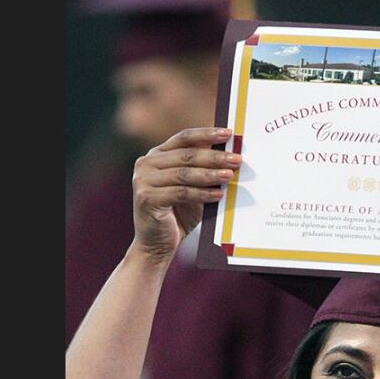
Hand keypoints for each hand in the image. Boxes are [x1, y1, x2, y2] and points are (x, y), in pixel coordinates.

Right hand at [129, 127, 241, 261]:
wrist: (156, 245)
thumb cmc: (178, 215)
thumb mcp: (192, 188)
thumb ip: (203, 171)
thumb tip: (231, 156)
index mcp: (156, 155)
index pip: (184, 138)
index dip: (206, 134)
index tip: (228, 133)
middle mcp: (146, 164)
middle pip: (186, 155)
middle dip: (214, 156)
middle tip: (236, 159)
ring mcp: (143, 180)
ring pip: (184, 174)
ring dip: (210, 174)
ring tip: (230, 175)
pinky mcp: (146, 198)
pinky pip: (181, 193)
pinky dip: (202, 193)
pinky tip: (219, 194)